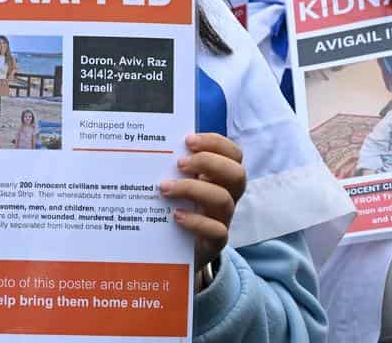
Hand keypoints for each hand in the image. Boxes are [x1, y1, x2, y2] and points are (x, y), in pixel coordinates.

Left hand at [161, 133, 246, 272]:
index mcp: (220, 177)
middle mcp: (227, 196)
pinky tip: (175, 216)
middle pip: (237, 174)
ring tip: (166, 188)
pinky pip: (217, 231)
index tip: (188, 140)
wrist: (175, 251)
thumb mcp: (178, 184)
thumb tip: (154, 145)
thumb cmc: (175, 208)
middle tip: (180, 163)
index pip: (233, 154)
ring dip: (194, 189)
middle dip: (209, 163)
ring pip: (224, 200)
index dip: (216, 143)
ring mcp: (222, 219)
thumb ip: (174, 167)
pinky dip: (196, 221)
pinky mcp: (214, 243)